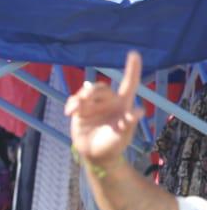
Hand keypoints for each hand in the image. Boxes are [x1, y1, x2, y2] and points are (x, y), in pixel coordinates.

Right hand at [65, 50, 142, 168]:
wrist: (96, 155)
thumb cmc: (114, 144)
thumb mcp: (123, 135)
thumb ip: (129, 123)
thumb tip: (139, 111)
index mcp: (123, 104)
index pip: (129, 84)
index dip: (132, 69)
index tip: (133, 54)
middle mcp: (108, 102)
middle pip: (101, 88)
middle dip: (93, 90)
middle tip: (86, 96)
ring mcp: (93, 106)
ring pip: (86, 92)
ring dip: (81, 96)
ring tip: (75, 108)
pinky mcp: (80, 112)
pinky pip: (74, 101)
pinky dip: (72, 104)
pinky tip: (70, 111)